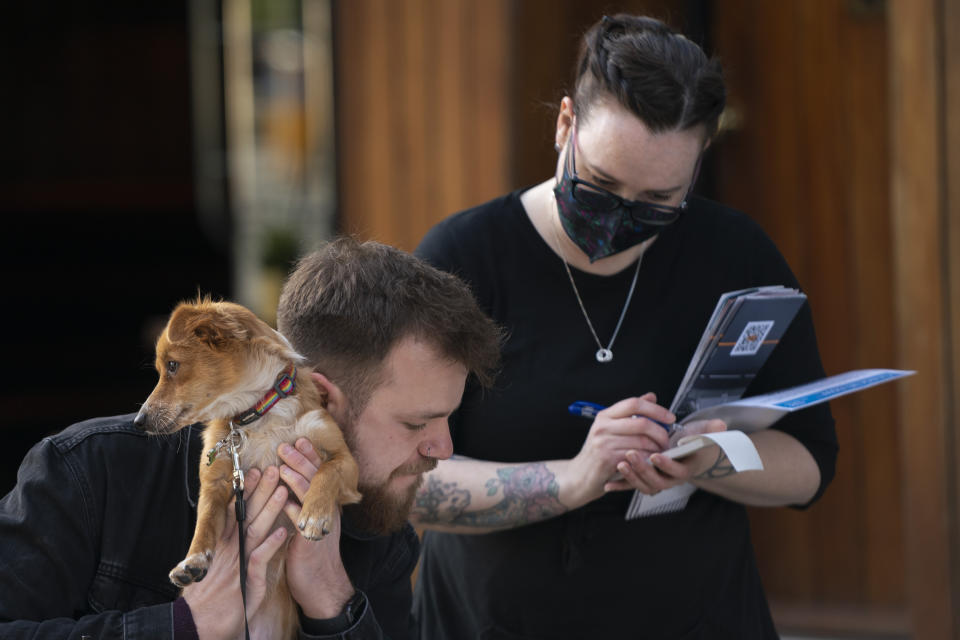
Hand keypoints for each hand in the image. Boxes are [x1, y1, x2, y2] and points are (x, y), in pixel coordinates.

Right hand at [182, 466, 289, 639]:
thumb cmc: (207, 598)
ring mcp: (237, 564)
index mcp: (221, 545)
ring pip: (255, 530)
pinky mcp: (245, 581)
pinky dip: (271, 545)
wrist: (197, 625)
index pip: (235, 512)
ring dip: (270, 510)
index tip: (254, 472)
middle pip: (246, 515)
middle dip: (260, 491)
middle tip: (273, 469)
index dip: (245, 492)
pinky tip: (282, 531)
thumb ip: (224, 549)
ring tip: (283, 490)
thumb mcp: (214, 567)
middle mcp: (228, 550)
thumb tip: (231, 531)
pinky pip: (260, 559)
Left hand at [278, 439, 355, 619]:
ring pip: (310, 498)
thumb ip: (304, 503)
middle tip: (287, 445)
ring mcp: (320, 524)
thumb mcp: (311, 522)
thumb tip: (290, 483)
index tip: (301, 440)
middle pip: (316, 480)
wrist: (322, 583)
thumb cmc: (310, 553)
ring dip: (296, 481)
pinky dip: (294, 510)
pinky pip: (303, 522)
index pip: (319, 474)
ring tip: (282, 466)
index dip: (310, 457)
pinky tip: (285, 500)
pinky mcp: (310, 541)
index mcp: (325, 504)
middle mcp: (326, 511)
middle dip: (302, 461)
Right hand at [565, 393, 674, 503]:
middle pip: (641, 422)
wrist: (580, 475)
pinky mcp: (607, 459)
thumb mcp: (610, 429)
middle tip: (667, 440)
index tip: (670, 417)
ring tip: (661, 452)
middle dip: (660, 432)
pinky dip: (648, 459)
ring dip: (657, 448)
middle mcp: (602, 427)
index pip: (633, 403)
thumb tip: (651, 397)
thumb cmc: (598, 452)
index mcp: (605, 416)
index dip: (655, 409)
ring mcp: (603, 443)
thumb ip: (631, 413)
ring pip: (642, 441)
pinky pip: (637, 456)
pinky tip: (650, 461)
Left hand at [606, 418, 727, 494]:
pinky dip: (622, 487)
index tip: (656, 455)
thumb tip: (721, 424)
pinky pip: (634, 488)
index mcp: (685, 468)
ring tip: (620, 464)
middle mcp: (671, 479)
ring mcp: (658, 481)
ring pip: (645, 486)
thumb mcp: (703, 436)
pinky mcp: (646, 482)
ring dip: (632, 477)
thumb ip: (710, 431)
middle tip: (631, 455)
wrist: (690, 457)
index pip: (678, 471)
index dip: (667, 464)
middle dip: (644, 469)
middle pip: (658, 481)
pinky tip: (608, 484)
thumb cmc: (694, 445)